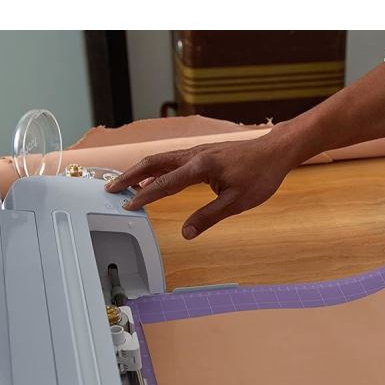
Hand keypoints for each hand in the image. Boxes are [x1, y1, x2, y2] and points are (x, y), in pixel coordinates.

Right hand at [105, 133, 298, 239]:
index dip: (144, 196)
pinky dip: (156, 168)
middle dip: (130, 176)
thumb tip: (186, 233)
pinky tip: (154, 178)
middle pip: (153, 163)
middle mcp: (194, 154)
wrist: (276, 151)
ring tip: (124, 183)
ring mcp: (197, 151)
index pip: (165, 183)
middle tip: (109, 189)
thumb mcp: (237, 202)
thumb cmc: (260, 175)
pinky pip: (172, 159)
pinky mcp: (203, 152)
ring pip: (161, 159)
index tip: (127, 206)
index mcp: (200, 166)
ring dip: (140, 171)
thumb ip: (208, 217)